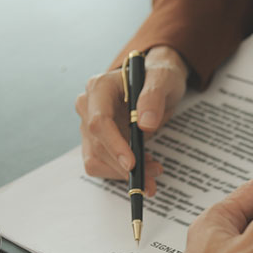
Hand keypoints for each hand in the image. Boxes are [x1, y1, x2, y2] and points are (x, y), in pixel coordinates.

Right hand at [75, 45, 188, 194]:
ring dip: (122, 173)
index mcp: (99, 87)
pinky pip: (102, 164)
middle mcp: (89, 106)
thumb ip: (153, 96)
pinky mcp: (96, 140)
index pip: (99, 121)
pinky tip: (143, 166)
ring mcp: (89, 125)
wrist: (156, 82)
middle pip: (97, 145)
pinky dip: (120, 172)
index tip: (132, 164)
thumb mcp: (163, 78)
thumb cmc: (158, 76)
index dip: (114, 145)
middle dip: (123, 166)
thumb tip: (145, 125)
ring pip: (96, 160)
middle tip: (152, 176)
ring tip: (151, 174)